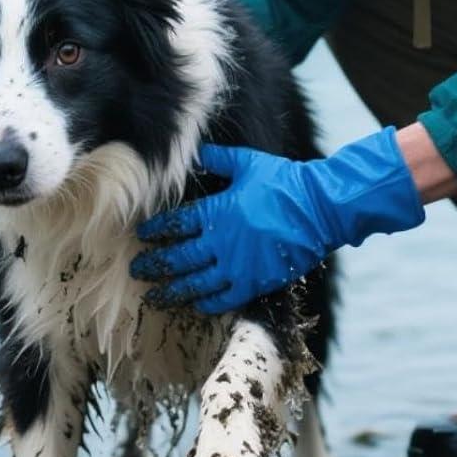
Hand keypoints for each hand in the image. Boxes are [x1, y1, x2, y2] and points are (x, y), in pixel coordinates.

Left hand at [131, 127, 424, 314]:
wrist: (320, 209)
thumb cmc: (284, 183)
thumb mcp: (249, 163)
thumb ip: (218, 159)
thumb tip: (195, 152)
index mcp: (218, 211)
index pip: (175, 224)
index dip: (155, 231)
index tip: (141, 236)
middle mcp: (222, 242)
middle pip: (178, 258)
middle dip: (155, 265)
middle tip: (137, 271)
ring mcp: (238, 265)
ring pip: (196, 284)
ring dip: (173, 290)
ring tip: (155, 296)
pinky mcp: (256, 281)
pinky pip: (225, 298)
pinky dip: (207, 303)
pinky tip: (196, 304)